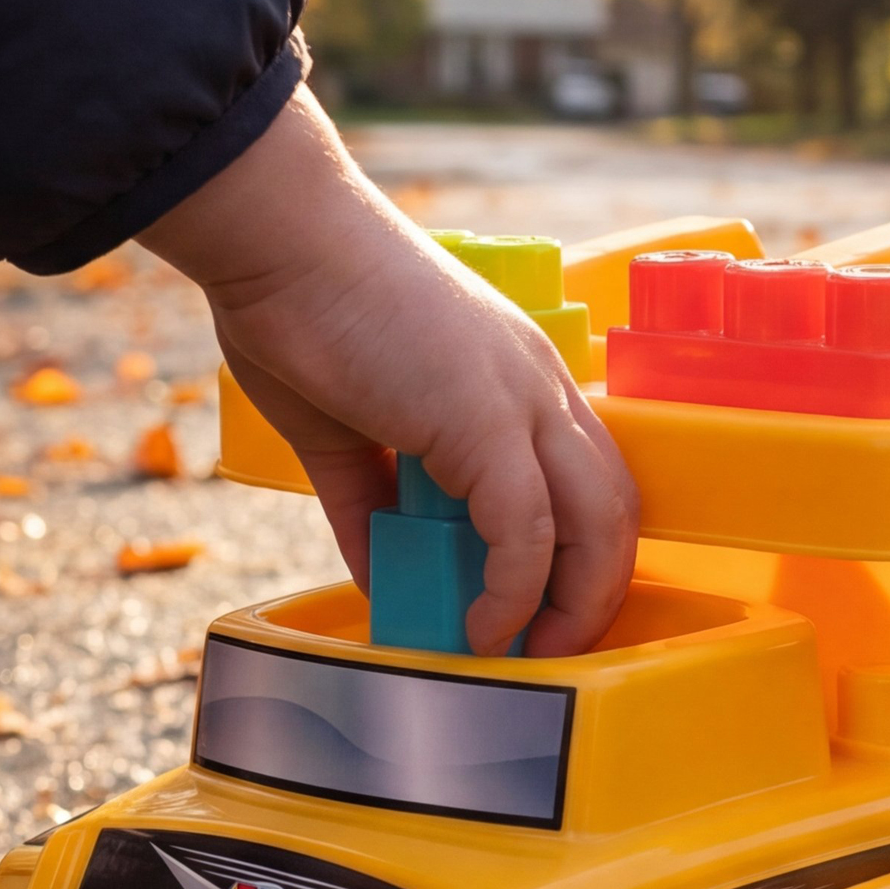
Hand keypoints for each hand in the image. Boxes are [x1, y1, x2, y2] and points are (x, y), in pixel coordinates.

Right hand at [138, 91, 637, 656]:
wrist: (276, 236)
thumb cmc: (296, 309)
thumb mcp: (342, 430)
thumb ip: (369, 503)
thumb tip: (381, 578)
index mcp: (512, 380)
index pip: (580, 479)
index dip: (573, 554)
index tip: (535, 609)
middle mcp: (537, 387)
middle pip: (613, 508)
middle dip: (590, 593)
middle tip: (545, 648)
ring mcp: (522, 399)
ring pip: (597, 522)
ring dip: (570, 605)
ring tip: (523, 651)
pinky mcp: (489, 419)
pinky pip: (528, 531)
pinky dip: (512, 593)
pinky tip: (478, 627)